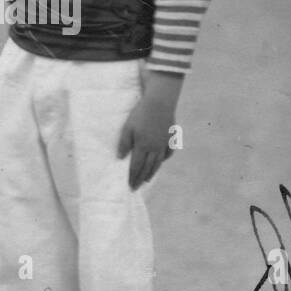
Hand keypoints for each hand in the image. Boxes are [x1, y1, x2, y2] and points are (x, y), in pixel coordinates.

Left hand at [117, 71, 182, 190]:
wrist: (159, 102)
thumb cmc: (140, 114)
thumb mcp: (127, 127)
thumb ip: (124, 144)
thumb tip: (120, 158)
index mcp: (142, 146)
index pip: (136, 166)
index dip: (132, 177)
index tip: (130, 186)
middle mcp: (154, 148)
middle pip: (147, 168)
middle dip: (141, 179)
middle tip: (136, 187)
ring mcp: (164, 144)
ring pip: (158, 163)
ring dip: (152, 173)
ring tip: (147, 180)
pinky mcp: (170, 138)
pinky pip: (168, 153)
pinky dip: (164, 160)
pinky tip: (160, 162)